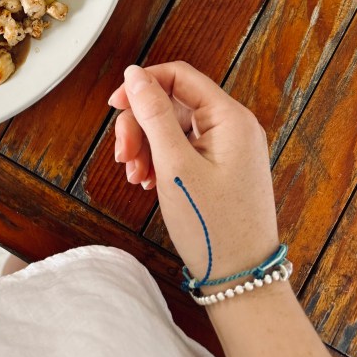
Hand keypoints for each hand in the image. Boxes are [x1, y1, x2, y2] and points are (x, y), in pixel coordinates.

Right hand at [110, 62, 278, 283]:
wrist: (241, 281)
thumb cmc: (214, 227)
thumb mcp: (174, 165)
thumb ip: (153, 114)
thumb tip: (134, 74)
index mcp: (230, 117)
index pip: (179, 76)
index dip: (142, 84)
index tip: (114, 106)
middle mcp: (233, 127)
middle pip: (172, 103)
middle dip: (141, 125)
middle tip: (123, 156)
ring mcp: (228, 148)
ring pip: (173, 127)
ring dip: (146, 145)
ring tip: (135, 175)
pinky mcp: (221, 167)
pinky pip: (183, 148)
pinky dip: (160, 160)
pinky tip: (148, 181)